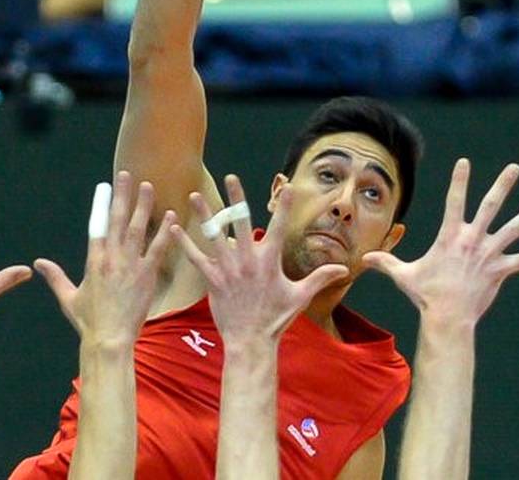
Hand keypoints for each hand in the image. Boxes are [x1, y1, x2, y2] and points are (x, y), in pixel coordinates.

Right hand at [34, 172, 173, 347]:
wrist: (109, 340)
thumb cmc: (88, 322)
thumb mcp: (68, 297)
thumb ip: (56, 277)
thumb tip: (38, 263)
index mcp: (93, 261)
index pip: (97, 225)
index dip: (101, 204)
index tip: (105, 186)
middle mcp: (112, 258)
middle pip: (117, 220)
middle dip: (122, 196)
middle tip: (128, 175)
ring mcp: (130, 266)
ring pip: (137, 229)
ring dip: (143, 206)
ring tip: (148, 187)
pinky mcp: (147, 276)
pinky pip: (158, 249)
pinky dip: (164, 232)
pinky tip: (171, 217)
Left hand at [172, 175, 347, 345]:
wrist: (250, 341)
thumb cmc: (276, 319)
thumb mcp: (300, 297)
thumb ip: (320, 278)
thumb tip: (345, 269)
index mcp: (270, 261)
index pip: (280, 228)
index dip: (285, 207)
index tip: (288, 187)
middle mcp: (248, 261)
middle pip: (241, 223)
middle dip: (236, 198)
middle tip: (231, 177)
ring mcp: (228, 269)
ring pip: (214, 236)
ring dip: (204, 214)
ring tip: (194, 195)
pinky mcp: (212, 280)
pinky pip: (196, 258)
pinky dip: (184, 243)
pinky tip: (174, 228)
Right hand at [363, 159, 518, 335]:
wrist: (448, 317)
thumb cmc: (425, 294)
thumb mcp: (403, 275)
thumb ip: (386, 263)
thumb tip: (364, 260)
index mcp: (450, 236)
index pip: (455, 201)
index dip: (459, 181)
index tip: (464, 162)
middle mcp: (473, 240)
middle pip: (491, 206)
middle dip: (503, 185)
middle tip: (515, 168)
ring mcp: (489, 255)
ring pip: (514, 228)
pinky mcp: (500, 271)